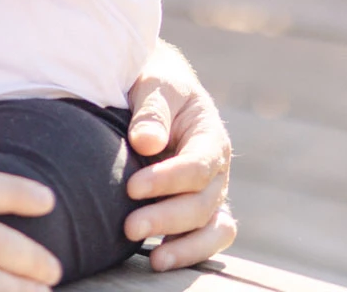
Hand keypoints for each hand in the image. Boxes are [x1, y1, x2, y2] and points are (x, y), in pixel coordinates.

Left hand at [123, 44, 235, 269]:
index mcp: (210, 136)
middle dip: (167, 218)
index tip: (132, 187)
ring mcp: (211, 194)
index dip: (167, 180)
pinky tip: (160, 260)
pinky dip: (191, 252)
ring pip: (212, 229)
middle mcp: (217, 170)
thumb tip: (146, 143)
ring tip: (154, 261)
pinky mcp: (199, 213)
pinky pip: (208, 239)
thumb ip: (152, 112)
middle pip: (202, 203)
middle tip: (129, 226)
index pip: (197, 166)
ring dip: (185, 246)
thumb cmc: (156, 87)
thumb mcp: (154, 86)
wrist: (158, 94)